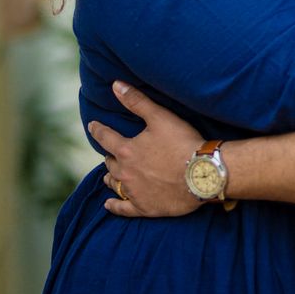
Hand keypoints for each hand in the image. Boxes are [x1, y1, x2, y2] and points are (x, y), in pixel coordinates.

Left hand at [88, 82, 201, 217]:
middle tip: (110, 150)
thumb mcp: (159, 116)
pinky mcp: (145, 207)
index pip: (105, 138)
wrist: (201, 174)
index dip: (98, 130)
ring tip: (108, 174)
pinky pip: (123, 208)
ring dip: (110, 176)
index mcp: (126, 150)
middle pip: (110, 162)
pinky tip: (109, 204)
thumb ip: (136, 101)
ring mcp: (134, 192)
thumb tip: (115, 85)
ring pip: (114, 184)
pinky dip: (114, 206)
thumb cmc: (181, 142)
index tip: (93, 125)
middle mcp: (125, 173)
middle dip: (109, 154)